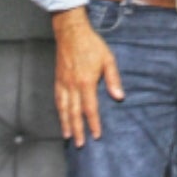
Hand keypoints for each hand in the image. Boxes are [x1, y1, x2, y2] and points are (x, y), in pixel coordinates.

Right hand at [51, 7, 123, 145]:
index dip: (93, 123)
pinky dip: (59, 111)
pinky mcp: (57, 79)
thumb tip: (119, 97)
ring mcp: (63, 83)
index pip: (90, 108)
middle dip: (78, 129)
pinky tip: (61, 117)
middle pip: (74, 112)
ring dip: (66, 124)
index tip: (96, 135)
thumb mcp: (108, 59)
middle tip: (80, 144)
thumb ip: (113, 79)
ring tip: (68, 136)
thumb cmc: (92, 45)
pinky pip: (57, 99)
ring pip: (63, 108)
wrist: (71, 32)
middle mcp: (72, 85)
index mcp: (86, 82)